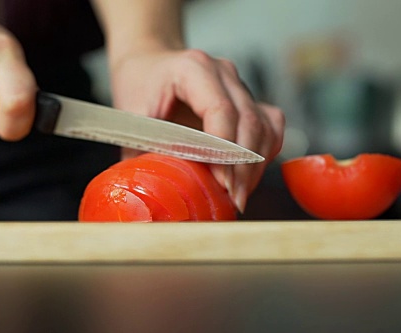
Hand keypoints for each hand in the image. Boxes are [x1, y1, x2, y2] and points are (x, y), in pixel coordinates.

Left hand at [109, 48, 284, 212]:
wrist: (147, 65)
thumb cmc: (138, 89)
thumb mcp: (131, 121)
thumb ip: (144, 151)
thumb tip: (154, 192)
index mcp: (192, 69)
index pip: (221, 110)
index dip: (224, 150)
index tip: (222, 183)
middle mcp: (223, 73)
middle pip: (249, 121)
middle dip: (243, 167)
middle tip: (233, 200)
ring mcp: (239, 86)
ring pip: (265, 127)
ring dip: (255, 166)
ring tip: (239, 195)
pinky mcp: (248, 101)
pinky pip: (269, 129)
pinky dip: (262, 155)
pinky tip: (247, 178)